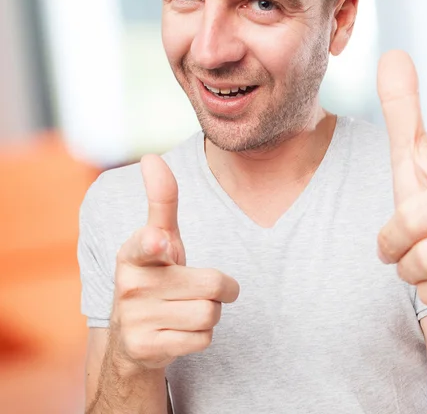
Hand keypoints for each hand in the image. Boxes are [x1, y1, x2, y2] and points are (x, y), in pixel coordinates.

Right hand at [110, 154, 239, 370]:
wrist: (132, 337)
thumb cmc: (156, 274)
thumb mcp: (158, 238)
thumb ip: (162, 200)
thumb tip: (151, 157)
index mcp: (133, 253)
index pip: (147, 243)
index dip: (155, 243)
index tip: (159, 240)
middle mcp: (130, 285)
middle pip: (213, 285)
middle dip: (216, 290)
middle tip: (193, 289)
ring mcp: (135, 319)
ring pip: (210, 314)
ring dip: (209, 314)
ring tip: (184, 310)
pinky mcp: (145, 349)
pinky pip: (204, 340)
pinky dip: (200, 337)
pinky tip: (178, 332)